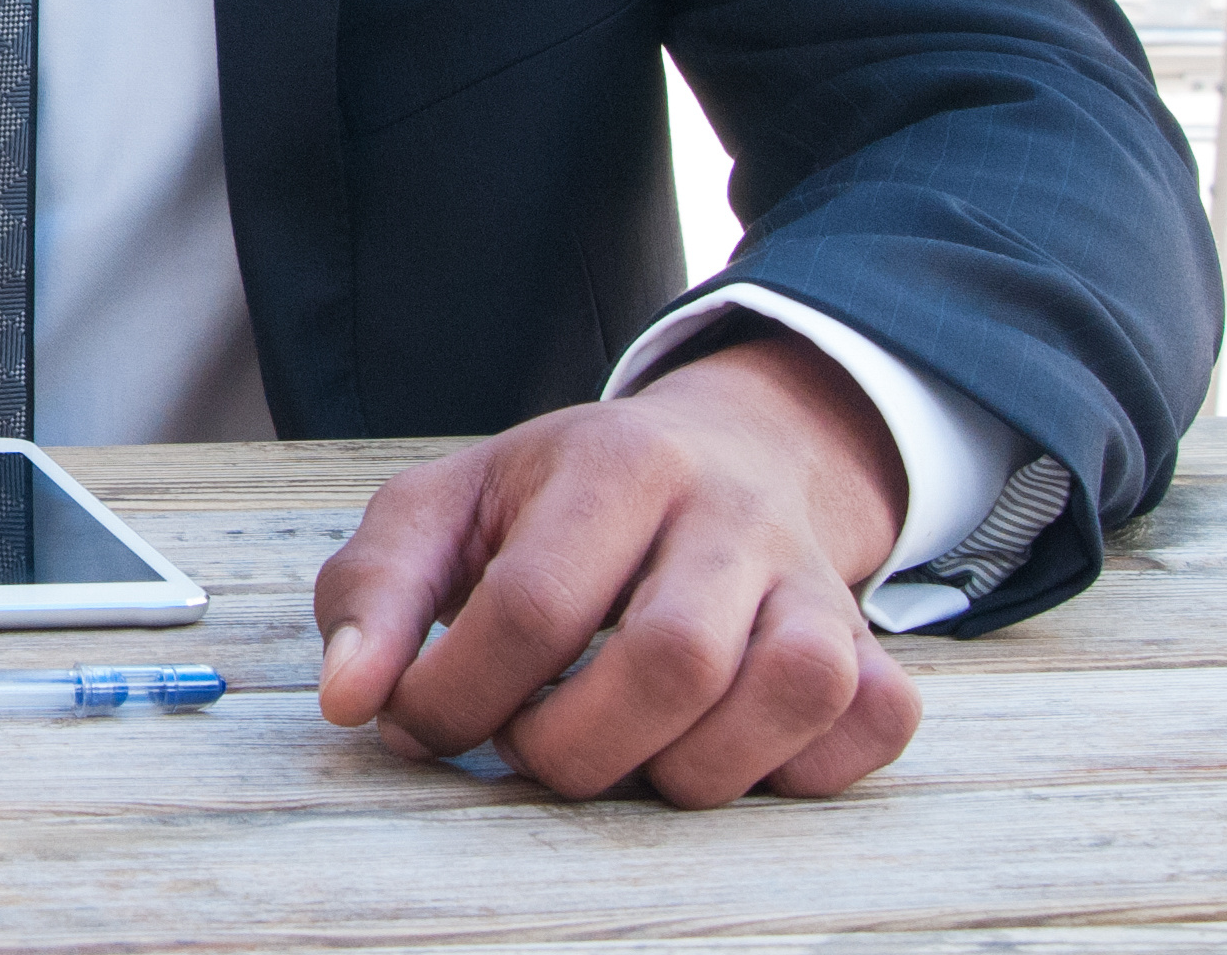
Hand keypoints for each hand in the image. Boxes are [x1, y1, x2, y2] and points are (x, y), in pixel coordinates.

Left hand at [313, 329, 921, 804]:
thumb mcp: (443, 509)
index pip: (535, 605)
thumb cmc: (556, 500)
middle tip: (525, 742)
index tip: (422, 721)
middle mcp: (732, 514)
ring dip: (680, 769)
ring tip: (616, 748)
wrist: (719, 455)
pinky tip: (713, 746)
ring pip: (783, 698)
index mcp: (616, 462)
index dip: (461, 694)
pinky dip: (792, 770)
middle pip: (670, 663)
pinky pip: (867, 729)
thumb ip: (376, 591)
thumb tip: (352, 700)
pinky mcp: (874, 648)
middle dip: (571, 746)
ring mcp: (817, 582)